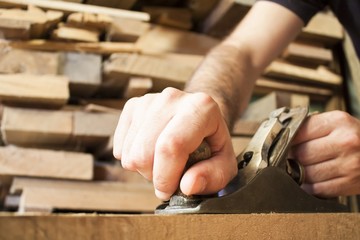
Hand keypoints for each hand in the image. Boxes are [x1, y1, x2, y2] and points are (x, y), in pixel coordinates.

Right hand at [113, 87, 236, 199]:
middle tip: (170, 175)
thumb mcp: (224, 166)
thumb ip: (212, 177)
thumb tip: (187, 186)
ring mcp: (149, 100)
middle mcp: (172, 98)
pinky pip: (120, 148)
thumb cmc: (211, 144)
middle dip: (154, 176)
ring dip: (144, 168)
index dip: (166, 177)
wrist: (198, 119)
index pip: (172, 146)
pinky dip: (133, 159)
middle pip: (144, 152)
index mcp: (201, 107)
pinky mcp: (133, 106)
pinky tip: (151, 152)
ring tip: (162, 162)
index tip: (168, 191)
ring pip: (130, 153)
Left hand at [291, 111, 359, 196]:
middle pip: (301, 154)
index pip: (298, 133)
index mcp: (337, 121)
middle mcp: (345, 141)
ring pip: (308, 173)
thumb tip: (281, 139)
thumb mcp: (335, 123)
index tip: (283, 146)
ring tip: (301, 169)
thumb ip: (310, 127)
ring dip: (300, 174)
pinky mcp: (351, 182)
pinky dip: (310, 187)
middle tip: (291, 159)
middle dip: (292, 158)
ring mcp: (350, 163)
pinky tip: (311, 181)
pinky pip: (319, 188)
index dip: (287, 141)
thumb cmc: (352, 137)